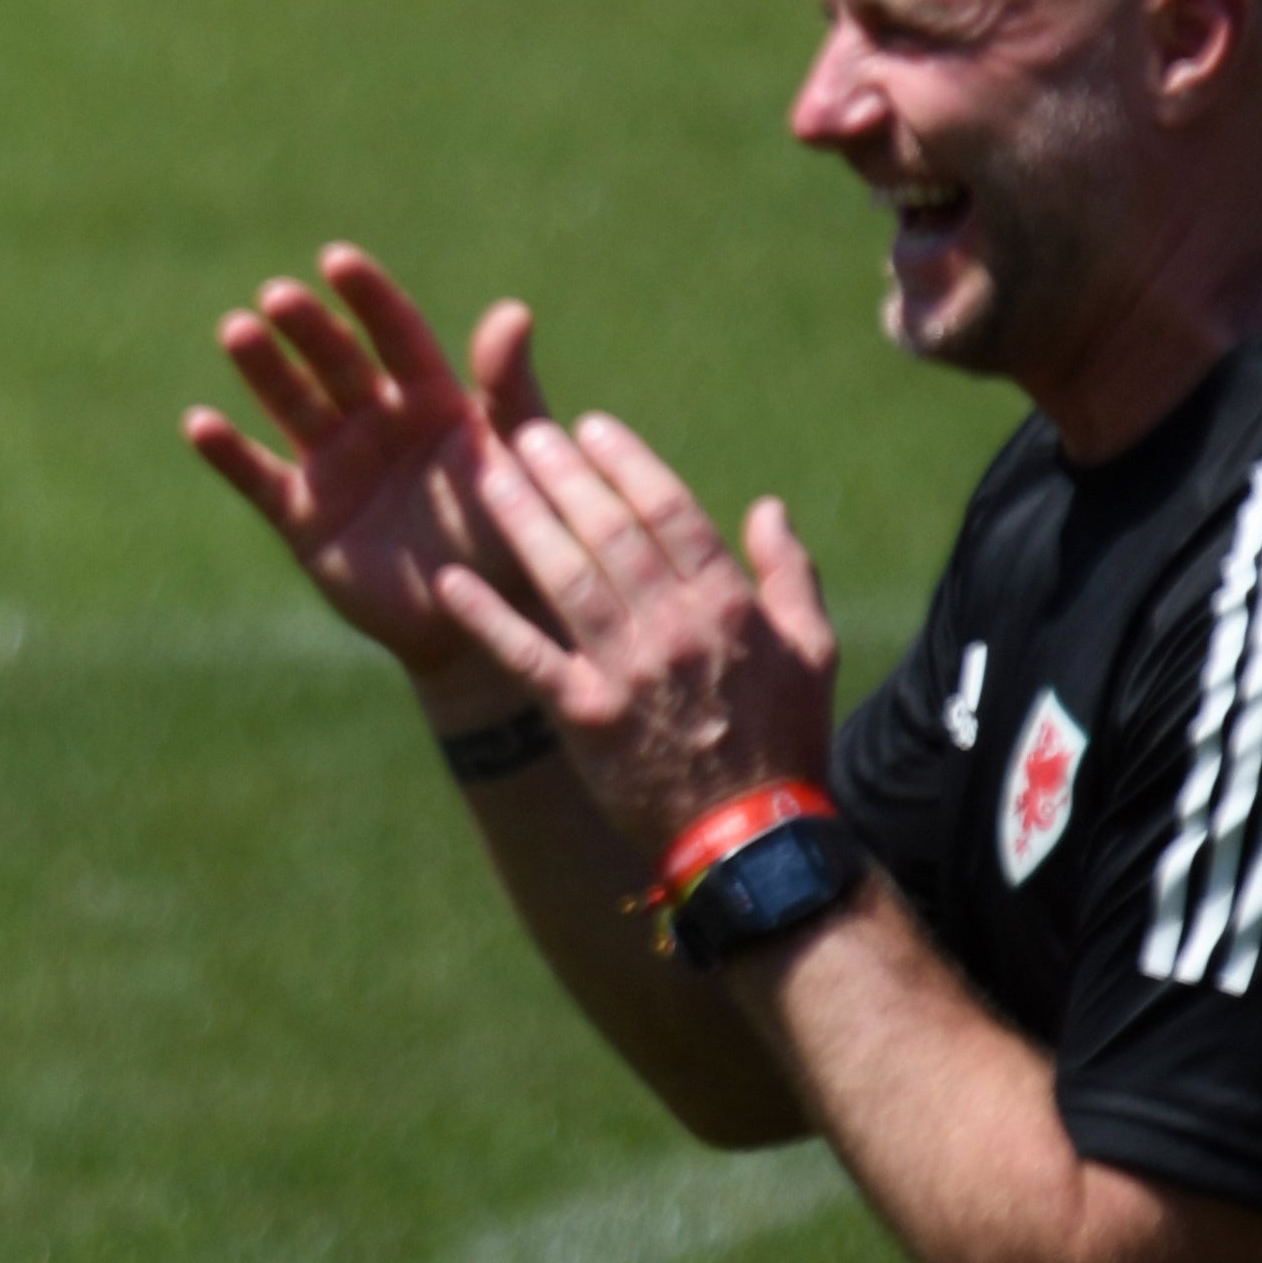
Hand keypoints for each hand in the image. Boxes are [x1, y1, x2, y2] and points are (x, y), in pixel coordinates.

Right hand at [182, 246, 563, 694]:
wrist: (481, 623)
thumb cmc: (515, 537)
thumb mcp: (519, 459)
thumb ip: (510, 390)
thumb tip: (512, 312)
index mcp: (431, 397)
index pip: (395, 333)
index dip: (367, 297)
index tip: (338, 261)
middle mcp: (376, 420)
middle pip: (334, 361)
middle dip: (307, 328)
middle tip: (279, 298)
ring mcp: (335, 465)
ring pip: (291, 405)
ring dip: (263, 369)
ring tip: (237, 331)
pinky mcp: (304, 516)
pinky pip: (259, 478)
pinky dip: (228, 453)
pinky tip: (200, 423)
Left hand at [439, 405, 845, 857]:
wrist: (751, 835)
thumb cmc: (785, 738)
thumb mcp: (812, 650)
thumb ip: (790, 573)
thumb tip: (767, 507)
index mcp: (726, 605)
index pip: (669, 512)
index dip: (626, 463)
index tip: (590, 427)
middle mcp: (673, 629)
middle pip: (610, 533)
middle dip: (564, 476)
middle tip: (525, 432)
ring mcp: (626, 672)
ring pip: (566, 579)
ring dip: (525, 523)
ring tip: (491, 476)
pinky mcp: (585, 718)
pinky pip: (526, 657)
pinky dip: (485, 618)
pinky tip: (448, 582)